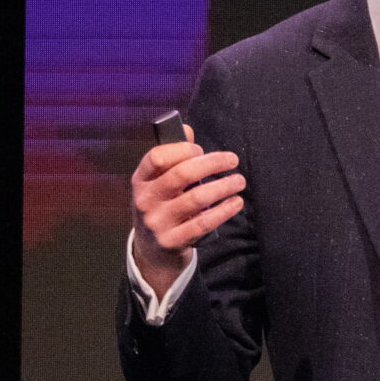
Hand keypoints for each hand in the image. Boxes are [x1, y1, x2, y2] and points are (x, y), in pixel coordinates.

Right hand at [130, 122, 243, 295]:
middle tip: (232, 160)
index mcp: (140, 180)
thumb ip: (173, 156)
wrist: (152, 250)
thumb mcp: (159, 183)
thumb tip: (187, 130)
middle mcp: (145, 200)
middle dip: (212, 163)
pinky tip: (236, 202)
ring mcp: (157, 222)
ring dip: (223, 186)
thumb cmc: (162, 206)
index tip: (201, 150)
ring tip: (239, 181)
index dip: (183, 149)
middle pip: (181, 174)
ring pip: (196, 198)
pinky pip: (203, 223)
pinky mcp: (172, 241)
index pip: (157, 157)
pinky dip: (223, 211)